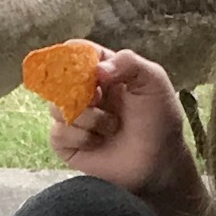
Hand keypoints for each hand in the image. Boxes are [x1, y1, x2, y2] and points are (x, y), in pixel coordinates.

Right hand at [52, 47, 193, 204]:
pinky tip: (98, 142)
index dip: (74, 58)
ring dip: (86, 117)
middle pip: (57, 80)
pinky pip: (58, 133)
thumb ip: (128, 62)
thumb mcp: (153, 81)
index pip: (76, 53)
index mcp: (102, 72)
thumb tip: (97, 70)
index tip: (88, 71)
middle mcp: (85, 93)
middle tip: (99, 99)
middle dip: (78, 90)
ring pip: (55, 107)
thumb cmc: (159, 119)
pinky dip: (80, 137)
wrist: (159, 161)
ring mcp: (75, 118)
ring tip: (111, 126)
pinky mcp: (68, 144)